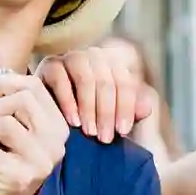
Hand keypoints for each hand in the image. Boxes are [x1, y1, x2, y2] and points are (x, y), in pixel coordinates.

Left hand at [0, 74, 70, 194]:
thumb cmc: (2, 164)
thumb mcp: (11, 131)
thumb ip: (9, 107)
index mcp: (56, 123)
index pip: (34, 86)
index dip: (4, 84)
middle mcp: (55, 140)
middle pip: (22, 100)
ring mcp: (41, 159)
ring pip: (5, 124)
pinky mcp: (22, 176)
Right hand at [33, 46, 158, 141]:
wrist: (50, 114)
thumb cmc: (87, 116)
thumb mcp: (111, 117)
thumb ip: (131, 112)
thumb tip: (146, 109)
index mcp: (114, 64)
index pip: (125, 82)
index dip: (126, 107)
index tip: (123, 132)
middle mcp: (94, 56)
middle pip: (106, 81)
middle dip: (107, 112)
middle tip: (105, 138)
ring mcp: (71, 57)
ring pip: (86, 78)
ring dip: (89, 108)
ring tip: (89, 132)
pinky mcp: (50, 64)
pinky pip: (61, 79)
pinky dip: (68, 102)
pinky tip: (72, 122)